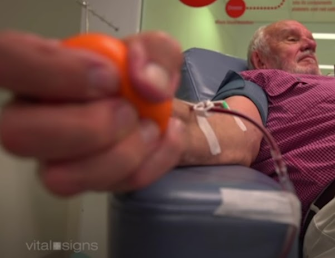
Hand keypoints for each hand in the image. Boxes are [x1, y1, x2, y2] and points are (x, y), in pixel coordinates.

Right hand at [0, 30, 184, 195]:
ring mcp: (53, 156)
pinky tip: (163, 140)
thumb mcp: (155, 51)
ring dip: (120, 156)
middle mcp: (32, 116)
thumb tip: (144, 80)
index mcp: (38, 70)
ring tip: (150, 128)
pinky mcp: (83, 181)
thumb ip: (154, 53)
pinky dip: (147, 166)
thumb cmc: (140, 77)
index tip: (109, 77)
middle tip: (129, 111)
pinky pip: (103, 189)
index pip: (6, 59)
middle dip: (88, 128)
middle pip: (17, 134)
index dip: (51, 70)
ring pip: (57, 177)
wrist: (159, 112)